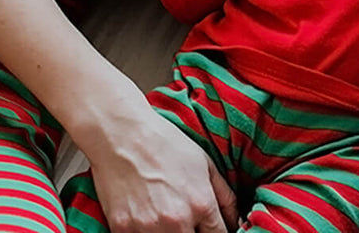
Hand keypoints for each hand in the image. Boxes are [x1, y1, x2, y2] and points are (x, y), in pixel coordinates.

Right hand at [83, 101, 237, 232]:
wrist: (123, 135)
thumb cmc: (165, 145)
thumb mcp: (205, 164)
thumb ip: (225, 197)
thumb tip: (235, 222)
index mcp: (201, 203)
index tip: (211, 228)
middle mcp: (177, 221)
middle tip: (188, 220)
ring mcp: (148, 229)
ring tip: (165, 216)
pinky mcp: (123, 231)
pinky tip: (146, 218)